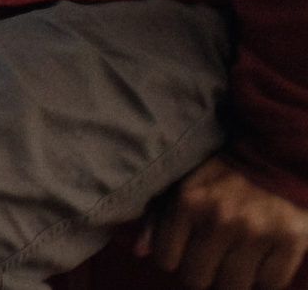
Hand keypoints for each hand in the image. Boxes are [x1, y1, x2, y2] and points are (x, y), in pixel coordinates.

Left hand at [141, 157, 307, 288]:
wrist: (275, 153)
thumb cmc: (221, 173)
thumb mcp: (182, 183)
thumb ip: (157, 216)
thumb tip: (140, 252)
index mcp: (188, 202)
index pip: (167, 260)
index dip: (175, 257)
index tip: (187, 247)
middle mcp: (220, 219)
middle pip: (197, 280)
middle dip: (202, 270)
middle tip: (213, 255)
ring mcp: (257, 232)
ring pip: (232, 286)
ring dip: (233, 276)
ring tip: (237, 256)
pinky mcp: (290, 241)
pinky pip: (271, 283)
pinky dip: (266, 277)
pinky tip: (262, 257)